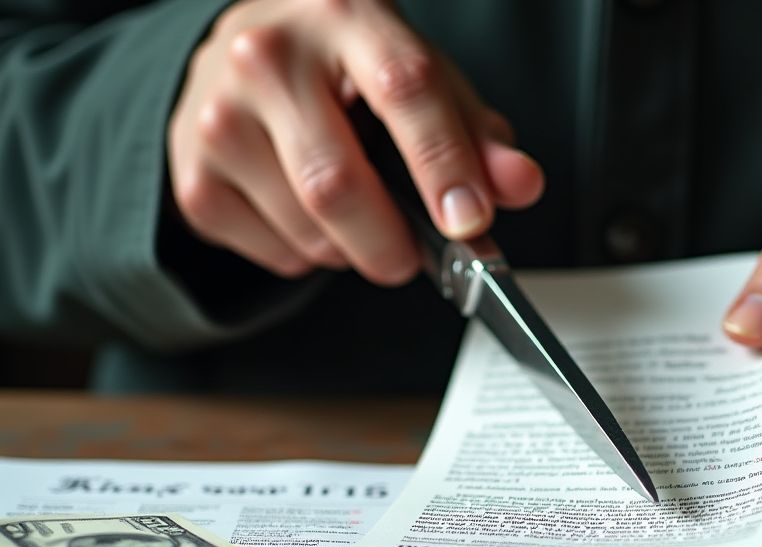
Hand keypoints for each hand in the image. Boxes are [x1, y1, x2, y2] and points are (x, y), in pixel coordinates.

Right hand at [168, 0, 543, 281]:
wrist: (251, 51)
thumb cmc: (351, 70)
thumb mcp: (425, 82)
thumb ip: (479, 136)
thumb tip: (520, 185)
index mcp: (348, 16)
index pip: (404, 90)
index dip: (443, 166)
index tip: (470, 223)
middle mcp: (269, 53)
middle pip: (338, 183)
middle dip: (390, 243)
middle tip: (410, 257)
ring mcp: (218, 110)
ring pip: (306, 228)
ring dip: (349, 250)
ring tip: (355, 218)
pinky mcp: (191, 167)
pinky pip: (272, 251)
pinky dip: (307, 257)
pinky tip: (307, 216)